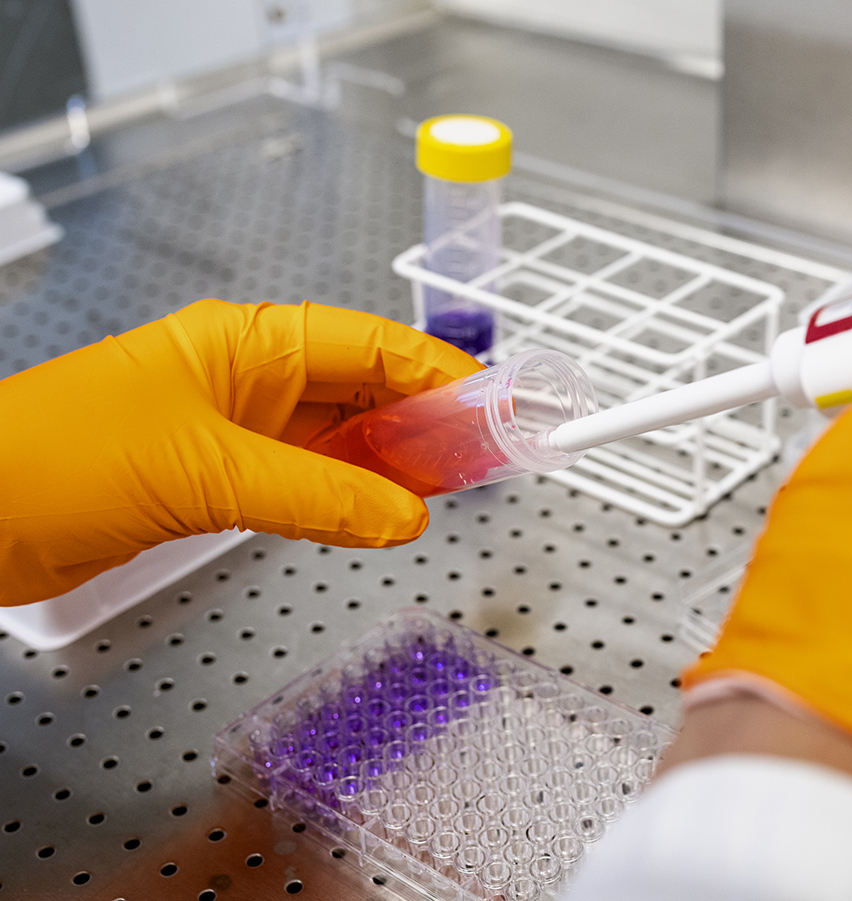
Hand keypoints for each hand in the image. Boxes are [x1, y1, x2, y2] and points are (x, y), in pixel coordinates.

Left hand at [0, 299, 482, 605]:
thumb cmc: (53, 459)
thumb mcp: (207, 474)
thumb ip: (318, 497)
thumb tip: (403, 515)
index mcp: (247, 343)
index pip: (370, 345)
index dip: (439, 372)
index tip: (493, 402)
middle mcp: (247, 378)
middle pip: (363, 389)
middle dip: (426, 420)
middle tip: (486, 455)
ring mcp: (233, 429)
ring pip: (339, 440)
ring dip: (392, 464)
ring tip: (451, 486)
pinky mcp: (216, 478)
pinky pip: (305, 482)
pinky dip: (347, 500)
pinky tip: (381, 517)